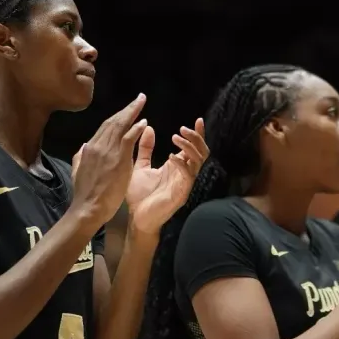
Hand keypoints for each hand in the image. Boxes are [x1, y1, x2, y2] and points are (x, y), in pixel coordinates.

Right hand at [71, 94, 148, 226]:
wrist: (88, 207)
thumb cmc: (85, 194)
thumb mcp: (78, 171)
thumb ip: (81, 157)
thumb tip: (84, 146)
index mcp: (88, 148)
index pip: (104, 128)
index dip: (117, 117)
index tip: (126, 110)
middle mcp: (97, 146)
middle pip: (113, 122)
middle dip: (127, 109)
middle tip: (139, 98)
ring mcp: (107, 151)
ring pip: (120, 126)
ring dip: (132, 113)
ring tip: (142, 103)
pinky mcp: (118, 159)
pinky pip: (128, 139)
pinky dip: (136, 129)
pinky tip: (143, 122)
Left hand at [120, 117, 209, 234]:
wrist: (136, 218)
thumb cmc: (140, 195)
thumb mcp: (140, 166)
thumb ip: (145, 149)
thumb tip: (148, 128)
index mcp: (178, 166)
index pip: (193, 147)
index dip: (197, 134)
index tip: (197, 119)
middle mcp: (185, 173)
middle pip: (201, 152)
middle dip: (195, 138)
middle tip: (183, 129)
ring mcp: (185, 183)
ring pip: (198, 161)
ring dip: (189, 147)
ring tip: (176, 137)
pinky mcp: (182, 193)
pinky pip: (187, 175)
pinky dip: (181, 163)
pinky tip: (171, 157)